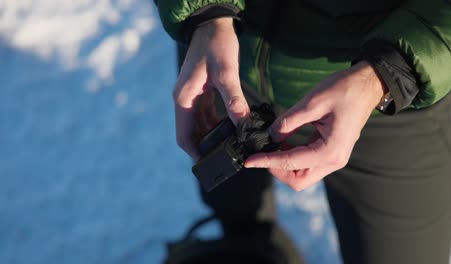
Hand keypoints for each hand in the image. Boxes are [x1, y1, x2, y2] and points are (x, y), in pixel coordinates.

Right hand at [173, 18, 249, 158]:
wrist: (212, 24)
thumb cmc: (216, 45)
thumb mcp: (226, 73)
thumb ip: (234, 100)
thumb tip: (244, 125)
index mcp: (184, 98)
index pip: (183, 135)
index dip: (194, 153)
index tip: (209, 164)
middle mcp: (184, 99)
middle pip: (191, 132)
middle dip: (206, 146)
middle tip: (226, 156)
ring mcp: (191, 96)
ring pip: (199, 125)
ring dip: (212, 135)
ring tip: (232, 144)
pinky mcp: (200, 92)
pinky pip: (206, 114)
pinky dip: (217, 123)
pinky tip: (232, 127)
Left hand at [244, 61, 386, 190]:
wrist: (367, 85)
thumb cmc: (344, 90)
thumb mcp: (312, 103)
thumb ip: (288, 122)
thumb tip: (270, 136)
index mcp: (330, 150)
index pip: (291, 163)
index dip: (267, 162)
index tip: (249, 160)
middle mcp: (334, 160)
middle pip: (297, 180)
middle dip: (276, 170)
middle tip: (261, 153)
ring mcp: (334, 158)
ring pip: (302, 175)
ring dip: (284, 165)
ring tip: (269, 147)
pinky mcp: (331, 152)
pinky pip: (308, 163)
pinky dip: (292, 158)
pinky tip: (282, 143)